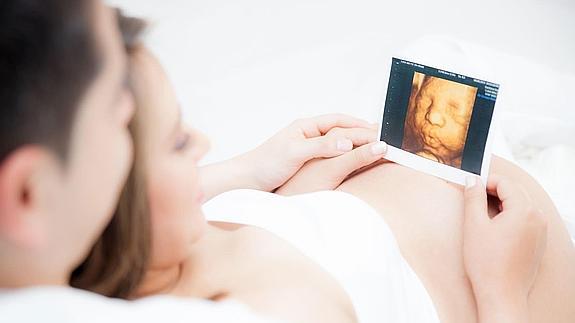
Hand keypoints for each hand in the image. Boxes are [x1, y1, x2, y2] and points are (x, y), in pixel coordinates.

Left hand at [275, 127, 387, 194]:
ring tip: (376, 150)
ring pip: (338, 144)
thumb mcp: (295, 153)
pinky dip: (346, 158)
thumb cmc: (265, 164)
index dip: (359, 124)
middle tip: (384, 139)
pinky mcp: (306, 164)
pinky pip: (332, 157)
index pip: (338, 121)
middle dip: (362, 134)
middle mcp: (308, 135)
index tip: (378, 131)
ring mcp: (308, 150)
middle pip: (341, 131)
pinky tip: (354, 164)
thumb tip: (347, 140)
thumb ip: (321, 146)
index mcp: (305, 127)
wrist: (246, 181)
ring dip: (356, 146)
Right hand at [463, 176, 546, 322]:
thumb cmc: (487, 263)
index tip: (470, 185)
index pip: (505, 183)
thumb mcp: (474, 225)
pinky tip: (493, 228)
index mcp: (524, 210)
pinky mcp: (538, 242)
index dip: (486, 181)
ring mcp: (540, 231)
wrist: (501, 294)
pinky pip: (524, 219)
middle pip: (515, 192)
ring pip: (520, 205)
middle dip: (493, 191)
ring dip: (501, 204)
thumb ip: (473, 198)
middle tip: (473, 198)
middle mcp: (537, 218)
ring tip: (481, 215)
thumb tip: (472, 181)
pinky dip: (509, 216)